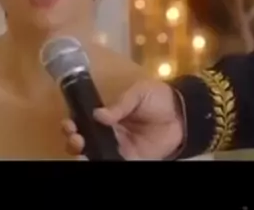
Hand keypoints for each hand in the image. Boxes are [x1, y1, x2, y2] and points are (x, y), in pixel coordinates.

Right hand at [61, 79, 184, 159]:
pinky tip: (98, 158)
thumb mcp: (138, 93)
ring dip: (84, 154)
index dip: (72, 124)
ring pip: (95, 154)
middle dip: (73, 141)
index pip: (83, 121)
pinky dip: (105, 160)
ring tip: (82, 151)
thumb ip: (120, 105)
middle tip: (76, 138)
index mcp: (107, 116)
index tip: (69, 123)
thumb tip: (98, 115)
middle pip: (84, 140)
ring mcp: (120, 147)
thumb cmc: (159, 98)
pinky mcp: (134, 158)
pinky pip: (116, 161)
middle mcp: (109, 133)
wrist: (184, 113)